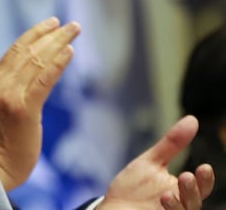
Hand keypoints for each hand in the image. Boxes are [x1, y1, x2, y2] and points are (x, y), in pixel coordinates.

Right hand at [0, 17, 79, 190]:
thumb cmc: (2, 143)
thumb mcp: (2, 108)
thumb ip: (13, 90)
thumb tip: (33, 77)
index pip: (15, 50)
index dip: (34, 34)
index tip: (51, 24)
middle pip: (27, 50)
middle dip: (50, 34)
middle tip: (70, 24)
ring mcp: (10, 95)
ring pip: (36, 60)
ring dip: (58, 43)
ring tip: (74, 30)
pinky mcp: (24, 108)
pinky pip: (43, 80)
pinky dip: (57, 63)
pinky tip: (69, 52)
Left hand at [98, 116, 214, 209]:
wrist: (113, 208)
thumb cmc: (135, 187)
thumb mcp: (151, 162)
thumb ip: (172, 144)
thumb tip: (193, 119)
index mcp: (183, 191)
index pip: (202, 187)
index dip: (205, 179)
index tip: (204, 167)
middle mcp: (181, 206)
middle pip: (195, 202)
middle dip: (192, 191)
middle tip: (186, 176)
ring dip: (178, 204)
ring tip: (167, 194)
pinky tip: (161, 201)